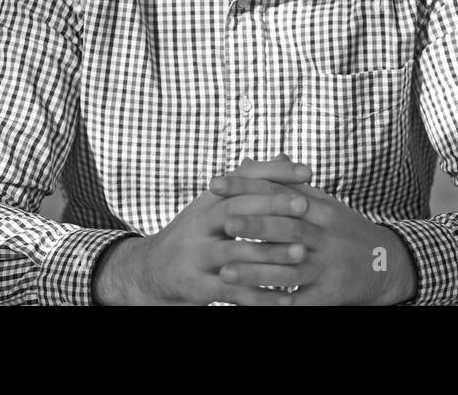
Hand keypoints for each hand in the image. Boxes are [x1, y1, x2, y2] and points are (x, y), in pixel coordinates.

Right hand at [94, 155, 314, 304]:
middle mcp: (200, 224)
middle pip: (237, 209)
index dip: (273, 174)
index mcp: (208, 202)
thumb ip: (250, 185)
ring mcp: (196, 255)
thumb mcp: (215, 207)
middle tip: (305, 206)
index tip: (306, 172)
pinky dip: (260, 297)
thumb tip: (284, 157)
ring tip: (301, 254)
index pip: (242, 180)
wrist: (150, 272)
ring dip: (272, 253)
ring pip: (237, 252)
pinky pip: (233, 291)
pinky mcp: (197, 286)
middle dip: (272, 206)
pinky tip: (285, 300)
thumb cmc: (195, 236)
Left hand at [208, 178, 416, 304]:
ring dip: (256, 271)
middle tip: (222, 223)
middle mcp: (324, 235)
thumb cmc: (346, 231)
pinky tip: (250, 304)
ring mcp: (327, 266)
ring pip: (289, 268)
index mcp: (320, 208)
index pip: (279, 193)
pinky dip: (275, 303)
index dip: (246, 187)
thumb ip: (284, 185)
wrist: (388, 264)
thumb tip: (248, 163)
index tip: (215, 184)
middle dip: (254, 225)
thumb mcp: (322, 203)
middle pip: (287, 227)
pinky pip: (299, 300)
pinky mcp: (329, 294)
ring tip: (225, 272)